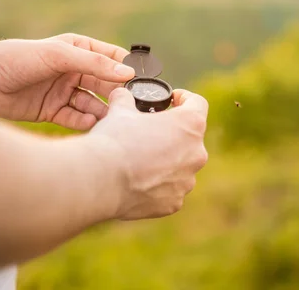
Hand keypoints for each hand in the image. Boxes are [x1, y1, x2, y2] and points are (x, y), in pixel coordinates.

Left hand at [0, 34, 135, 129]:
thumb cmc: (14, 58)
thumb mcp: (56, 55)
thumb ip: (93, 63)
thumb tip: (127, 72)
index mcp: (77, 49)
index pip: (111, 57)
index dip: (127, 68)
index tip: (143, 80)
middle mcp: (73, 70)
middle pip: (104, 83)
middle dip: (117, 94)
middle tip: (131, 107)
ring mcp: (64, 91)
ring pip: (92, 103)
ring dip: (103, 111)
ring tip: (113, 120)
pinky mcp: (53, 111)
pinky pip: (76, 118)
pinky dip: (84, 122)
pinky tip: (90, 124)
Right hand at [90, 88, 208, 219]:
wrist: (101, 179)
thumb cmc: (114, 140)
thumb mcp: (119, 111)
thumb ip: (125, 100)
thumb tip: (121, 95)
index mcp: (190, 124)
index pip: (197, 104)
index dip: (184, 99)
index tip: (172, 101)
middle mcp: (197, 153)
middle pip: (190, 138)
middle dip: (172, 135)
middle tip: (151, 132)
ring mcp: (188, 181)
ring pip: (181, 166)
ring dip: (166, 162)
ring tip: (140, 160)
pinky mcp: (175, 203)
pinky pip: (170, 190)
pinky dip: (158, 185)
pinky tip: (137, 182)